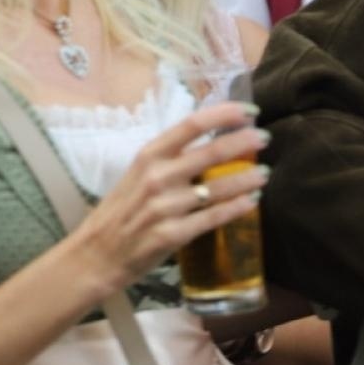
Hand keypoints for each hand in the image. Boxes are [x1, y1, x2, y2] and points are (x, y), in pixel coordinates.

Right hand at [68, 102, 269, 294]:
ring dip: (247, 178)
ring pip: (217, 187)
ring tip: (265, 173)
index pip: (190, 125)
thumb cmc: (120, 210)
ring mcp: (165, 206)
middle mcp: (156, 176)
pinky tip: (252, 202)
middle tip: (265, 137)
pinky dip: (236, 208)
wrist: (98, 253)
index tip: (248, 110)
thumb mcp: (137, 175)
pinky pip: (213, 217)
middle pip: (210, 152)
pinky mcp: (173, 234)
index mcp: (147, 156)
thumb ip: (169, 162)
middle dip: (243, 142)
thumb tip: (211, 147)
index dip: (223, 114)